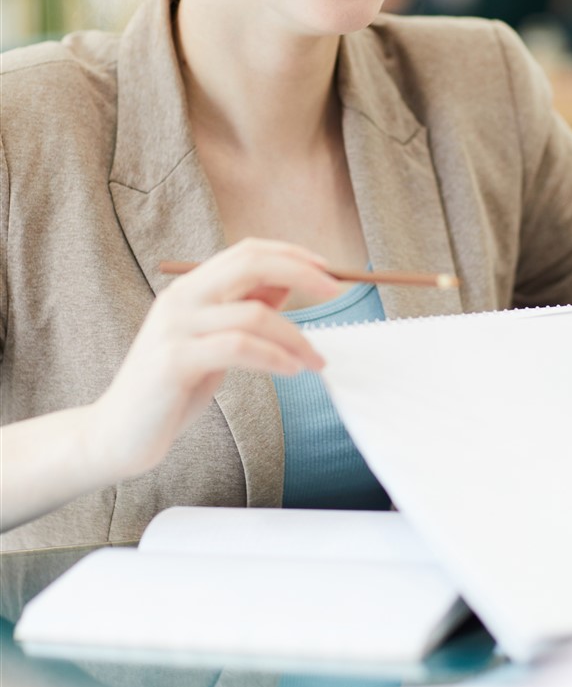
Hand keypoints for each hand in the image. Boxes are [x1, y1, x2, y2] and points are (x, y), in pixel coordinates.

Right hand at [94, 239, 339, 478]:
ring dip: (297, 336)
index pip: (247, 251)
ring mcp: (175, 327)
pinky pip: (239, 347)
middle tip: (338, 292)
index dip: (291, 254)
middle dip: (302, 273)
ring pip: (254, 313)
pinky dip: (274, 357)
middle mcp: (180, 298)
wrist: (118, 434)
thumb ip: (243, 311)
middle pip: (251, 264)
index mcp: (190, 288)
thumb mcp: (214, 342)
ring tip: (315, 360)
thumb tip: (287, 284)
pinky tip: (292, 371)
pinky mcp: (174, 360)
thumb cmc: (171, 389)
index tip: (328, 270)